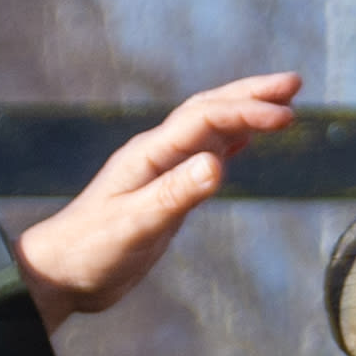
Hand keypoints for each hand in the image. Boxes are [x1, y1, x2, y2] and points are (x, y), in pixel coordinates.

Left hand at [17, 72, 305, 328]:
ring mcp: (160, 170)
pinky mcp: (165, 190)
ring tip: (281, 102)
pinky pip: (204, 153)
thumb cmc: (91, 251)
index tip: (288, 117)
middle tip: (294, 83)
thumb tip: (218, 164)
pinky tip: (244, 140)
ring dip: (243, 110)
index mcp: (149, 155)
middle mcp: (156, 154)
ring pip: (208, 128)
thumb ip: (175, 194)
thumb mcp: (136, 225)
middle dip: (251, 94)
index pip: (206, 119)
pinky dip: (230, 139)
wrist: (60, 273)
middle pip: (208, 109)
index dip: (247, 112)